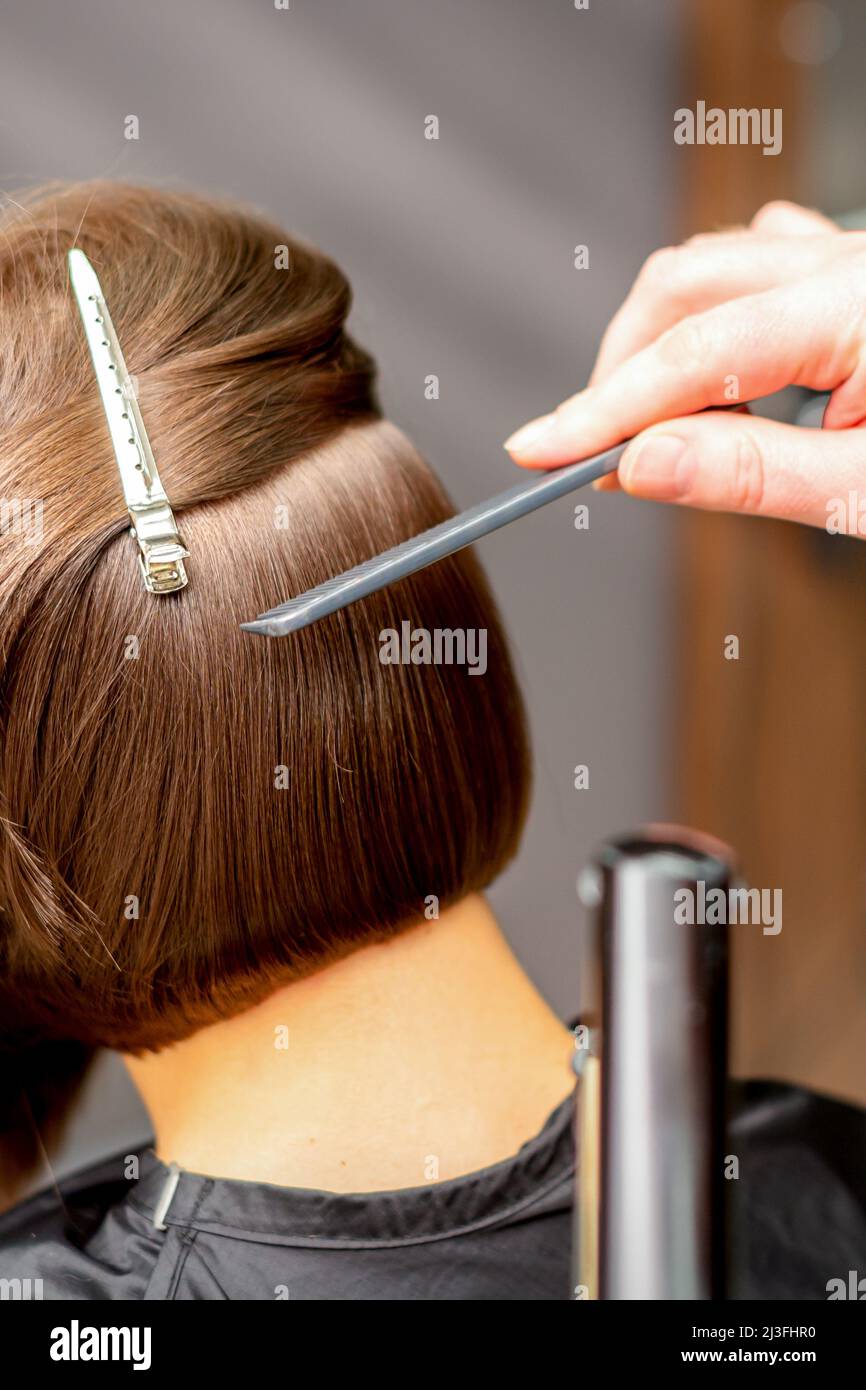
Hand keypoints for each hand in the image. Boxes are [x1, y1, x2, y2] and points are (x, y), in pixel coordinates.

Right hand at [503, 202, 865, 531]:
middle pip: (684, 287)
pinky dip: (713, 318)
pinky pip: (760, 264)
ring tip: (661, 431)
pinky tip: (720, 376)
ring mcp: (851, 260)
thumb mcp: (865, 489)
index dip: (605, 408)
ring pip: (712, 267)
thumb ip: (756, 472)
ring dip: (663, 344)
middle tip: (592, 452)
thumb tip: (645, 461)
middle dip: (621, 370)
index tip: (543, 451)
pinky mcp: (853, 276)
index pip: (694, 354)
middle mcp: (850, 263)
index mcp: (859, 306)